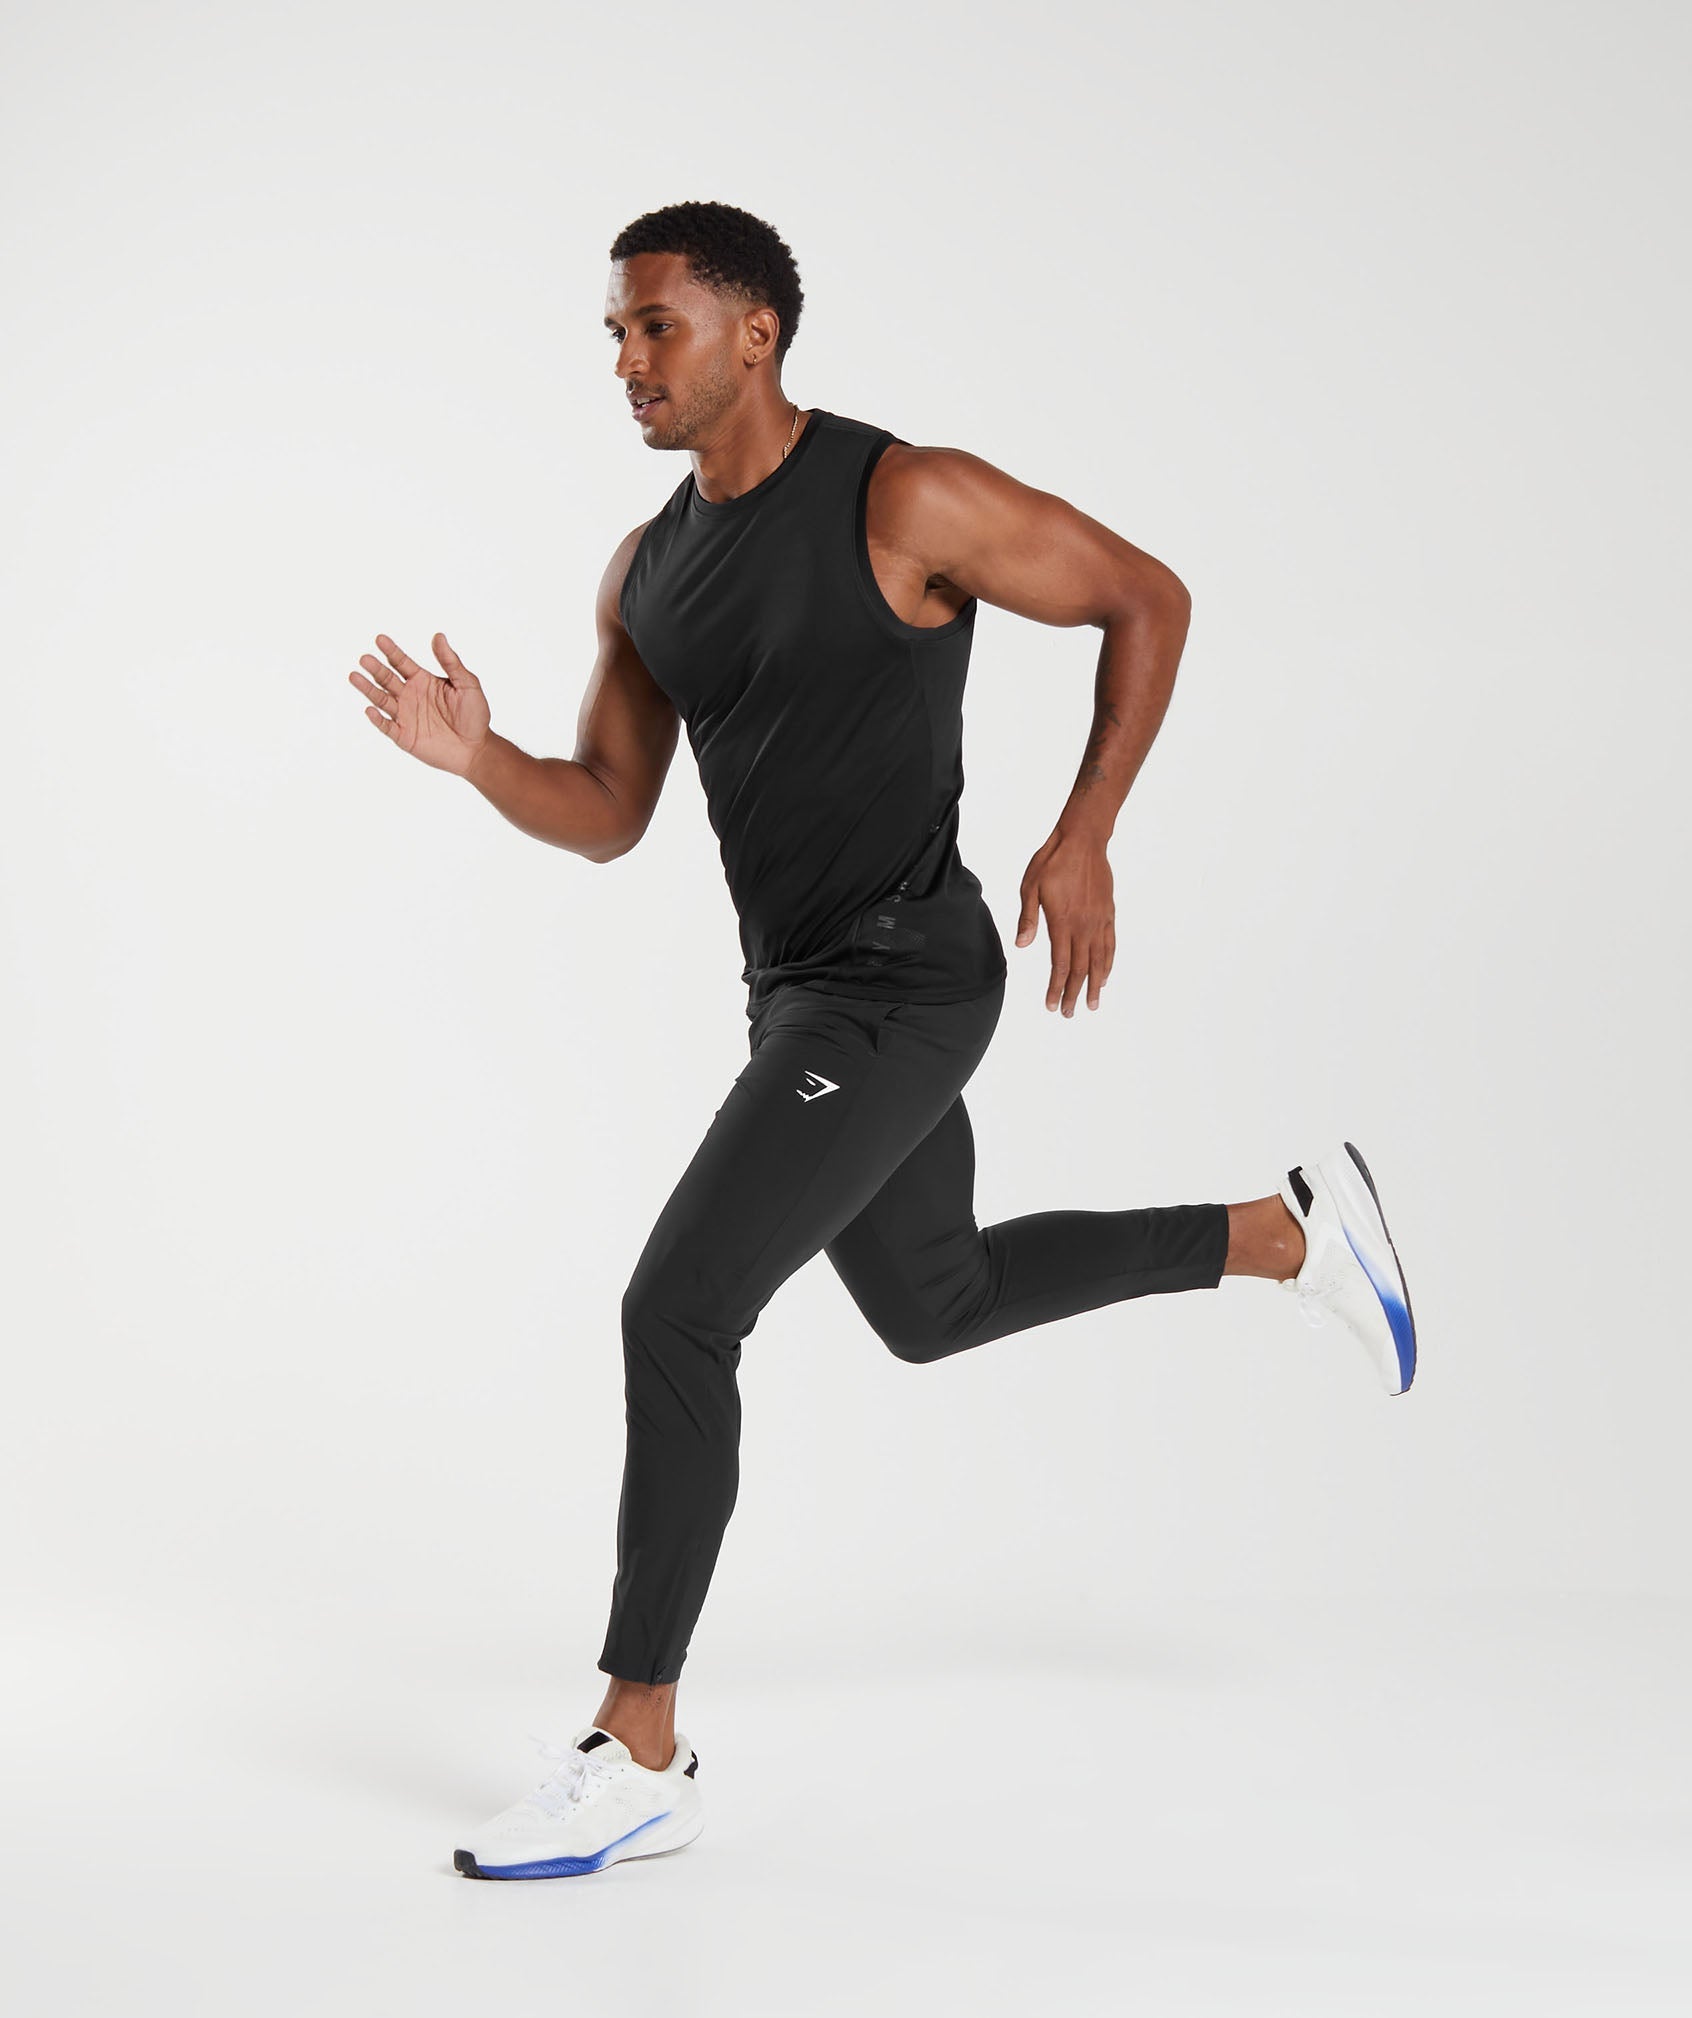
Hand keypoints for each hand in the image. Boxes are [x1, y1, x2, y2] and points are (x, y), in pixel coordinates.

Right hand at [349, 633, 491, 776]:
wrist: (476, 748)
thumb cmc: (475, 715)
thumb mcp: (467, 684)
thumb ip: (451, 662)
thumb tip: (439, 636)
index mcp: (423, 680)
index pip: (402, 662)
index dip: (391, 651)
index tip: (380, 639)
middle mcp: (410, 695)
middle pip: (387, 679)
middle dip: (376, 669)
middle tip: (365, 659)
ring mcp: (405, 716)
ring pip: (381, 700)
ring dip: (368, 689)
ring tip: (354, 676)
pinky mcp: (404, 736)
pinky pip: (387, 726)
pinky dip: (377, 719)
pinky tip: (370, 709)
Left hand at [1015, 825, 1115, 1014]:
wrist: (1082, 840)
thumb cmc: (1052, 861)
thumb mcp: (1030, 886)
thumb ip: (1028, 918)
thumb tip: (1022, 945)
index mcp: (1062, 922)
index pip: (1059, 964)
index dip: (1056, 988)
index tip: (1053, 1005)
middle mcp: (1083, 925)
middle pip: (1079, 969)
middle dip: (1073, 993)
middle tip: (1069, 1013)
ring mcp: (1098, 920)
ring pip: (1098, 961)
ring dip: (1094, 985)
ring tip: (1091, 1004)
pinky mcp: (1108, 913)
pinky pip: (1110, 944)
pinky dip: (1107, 963)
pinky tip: (1104, 975)